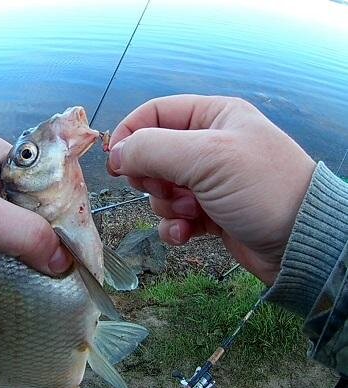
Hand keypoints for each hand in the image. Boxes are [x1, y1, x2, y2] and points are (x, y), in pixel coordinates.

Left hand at [0, 136, 70, 274]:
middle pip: (40, 202)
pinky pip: (3, 235)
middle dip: (53, 230)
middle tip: (70, 260)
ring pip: (22, 221)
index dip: (70, 207)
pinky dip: (14, 251)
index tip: (82, 240)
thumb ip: (24, 234)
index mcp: (3, 154)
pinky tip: (25, 268)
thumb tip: (66, 262)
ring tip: (53, 268)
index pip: (53, 177)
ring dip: (33, 243)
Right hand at [107, 95, 315, 284]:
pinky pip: (174, 216)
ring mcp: (209, 181)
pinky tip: (188, 234)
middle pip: (152, 154)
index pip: (153, 114)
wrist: (302, 244)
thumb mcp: (207, 157)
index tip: (116, 163)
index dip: (130, 135)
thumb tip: (115, 154)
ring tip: (192, 213)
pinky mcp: (209, 213)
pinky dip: (174, 227)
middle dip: (151, 177)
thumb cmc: (262, 188)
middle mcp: (209, 145)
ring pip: (160, 189)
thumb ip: (152, 149)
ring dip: (166, 205)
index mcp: (213, 116)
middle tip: (164, 188)